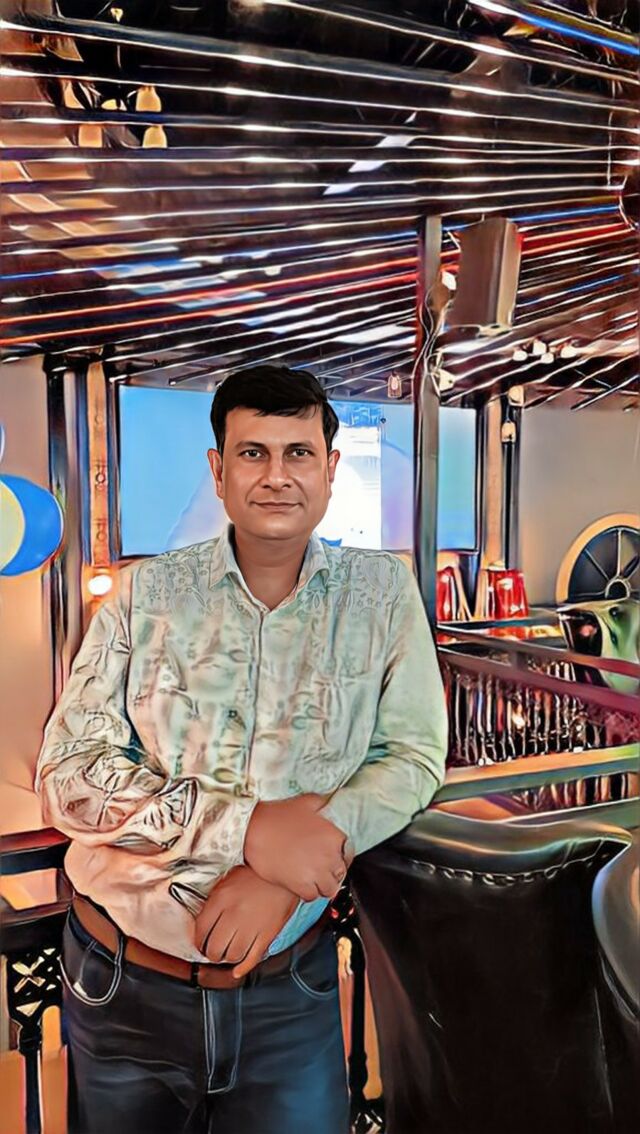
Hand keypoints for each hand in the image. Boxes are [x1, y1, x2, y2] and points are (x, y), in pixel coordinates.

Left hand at [194, 865, 298, 979]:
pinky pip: (252, 957)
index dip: (198, 940)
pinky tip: (237, 971)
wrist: (285, 870)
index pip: (201, 929)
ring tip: (227, 955)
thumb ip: (215, 901)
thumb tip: (205, 924)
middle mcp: (234, 914)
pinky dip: (243, 968)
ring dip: (227, 959)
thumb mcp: (229, 879)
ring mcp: (252, 926)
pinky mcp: (268, 934)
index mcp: (222, 898)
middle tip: (212, 952)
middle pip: (215, 947)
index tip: (200, 943)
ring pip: (232, 955)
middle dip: (211, 954)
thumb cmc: (257, 873)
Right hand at [244, 793, 353, 901]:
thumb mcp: (306, 802)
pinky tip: (301, 884)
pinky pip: (312, 896)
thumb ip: (323, 804)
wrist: (253, 830)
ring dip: (322, 884)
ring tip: (312, 878)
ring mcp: (316, 872)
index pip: (349, 854)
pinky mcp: (301, 885)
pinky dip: (308, 892)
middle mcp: (330, 856)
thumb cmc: (278, 815)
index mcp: (334, 836)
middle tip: (319, 868)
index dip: (339, 856)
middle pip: (340, 873)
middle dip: (331, 871)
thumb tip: (330, 804)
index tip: (331, 857)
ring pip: (329, 889)